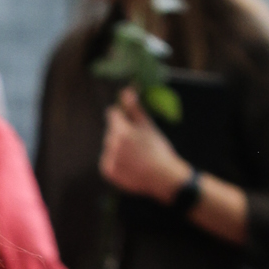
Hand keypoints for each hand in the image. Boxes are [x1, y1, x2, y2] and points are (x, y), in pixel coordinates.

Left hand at [99, 86, 190, 201]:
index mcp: (121, 130)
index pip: (112, 113)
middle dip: (121, 132)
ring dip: (118, 147)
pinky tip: (130, 164)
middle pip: (111, 131)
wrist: (162, 177)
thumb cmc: (158, 149)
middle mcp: (112, 145)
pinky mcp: (107, 172)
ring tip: (136, 155)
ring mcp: (108, 159)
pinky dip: (116, 161)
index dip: (120, 115)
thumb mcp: (148, 125)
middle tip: (137, 142)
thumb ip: (134, 108)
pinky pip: (107, 161)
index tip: (129, 120)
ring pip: (109, 146)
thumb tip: (126, 90)